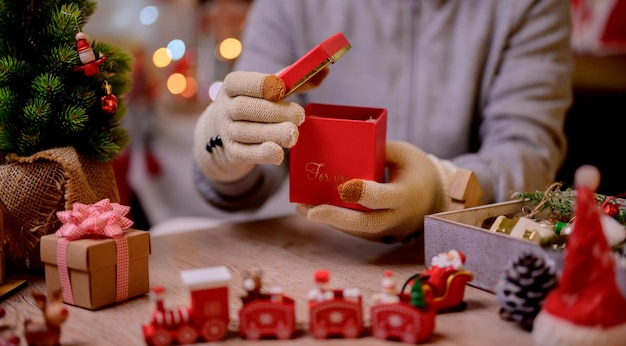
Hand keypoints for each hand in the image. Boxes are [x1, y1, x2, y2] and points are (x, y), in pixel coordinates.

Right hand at [193, 71, 304, 182]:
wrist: (229, 131)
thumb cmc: (258, 103)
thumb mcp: (271, 90)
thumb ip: (296, 80)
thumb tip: (325, 70)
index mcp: (233, 85)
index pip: (242, 83)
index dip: (262, 85)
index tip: (282, 88)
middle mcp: (226, 107)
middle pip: (246, 108)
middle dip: (274, 112)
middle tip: (300, 116)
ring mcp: (228, 131)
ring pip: (247, 132)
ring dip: (273, 133)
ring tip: (293, 134)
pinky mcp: (233, 152)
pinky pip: (246, 153)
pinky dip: (263, 153)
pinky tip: (279, 153)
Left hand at [296, 141, 457, 242]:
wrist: (436, 197)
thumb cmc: (416, 169)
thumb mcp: (403, 153)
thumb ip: (377, 150)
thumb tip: (343, 143)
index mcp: (407, 194)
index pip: (383, 197)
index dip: (362, 193)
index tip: (342, 187)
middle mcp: (398, 217)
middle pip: (365, 223)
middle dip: (336, 218)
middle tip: (310, 211)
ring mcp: (389, 230)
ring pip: (356, 230)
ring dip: (329, 220)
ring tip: (303, 207)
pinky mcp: (380, 236)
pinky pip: (356, 231)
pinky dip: (337, 221)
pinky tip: (315, 210)